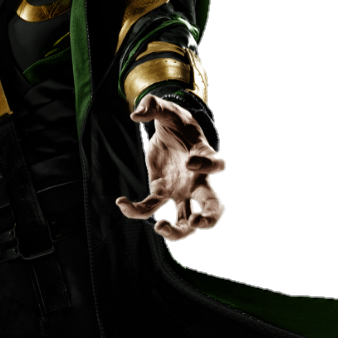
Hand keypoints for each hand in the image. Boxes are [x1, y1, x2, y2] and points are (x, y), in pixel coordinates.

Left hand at [116, 94, 225, 241]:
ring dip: (177, 231)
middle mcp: (197, 179)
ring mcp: (181, 190)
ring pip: (186, 220)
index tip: (189, 161)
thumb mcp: (166, 108)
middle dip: (209, 219)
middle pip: (213, 206)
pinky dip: (136, 211)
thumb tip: (136, 115)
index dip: (208, 165)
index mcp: (203, 155)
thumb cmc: (175, 121)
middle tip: (197, 223)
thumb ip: (152, 106)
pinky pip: (151, 208)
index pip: (216, 164)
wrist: (171, 131)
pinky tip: (121, 203)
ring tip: (160, 227)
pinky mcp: (161, 192)